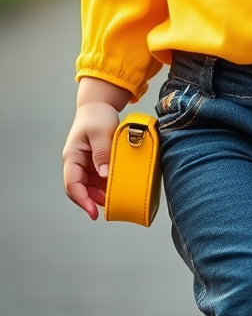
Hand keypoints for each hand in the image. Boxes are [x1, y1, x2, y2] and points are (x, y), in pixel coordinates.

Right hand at [62, 102, 120, 219]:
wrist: (99, 104)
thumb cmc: (96, 115)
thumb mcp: (101, 132)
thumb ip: (102, 154)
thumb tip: (105, 175)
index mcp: (72, 156)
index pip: (72, 184)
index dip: (82, 200)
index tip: (92, 211)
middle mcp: (77, 162)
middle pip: (80, 189)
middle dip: (92, 200)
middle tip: (108, 206)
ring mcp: (86, 163)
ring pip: (89, 186)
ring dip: (100, 193)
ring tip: (114, 197)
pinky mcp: (95, 162)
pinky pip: (98, 179)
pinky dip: (106, 184)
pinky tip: (115, 186)